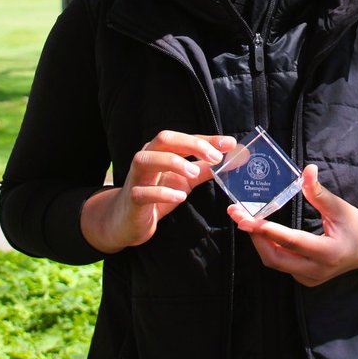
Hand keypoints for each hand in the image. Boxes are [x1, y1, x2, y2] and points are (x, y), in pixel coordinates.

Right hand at [82, 130, 235, 253]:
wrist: (128, 220)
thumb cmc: (156, 194)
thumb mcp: (183, 180)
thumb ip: (203, 169)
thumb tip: (229, 160)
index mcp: (160, 151)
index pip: (184, 138)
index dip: (207, 140)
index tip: (229, 144)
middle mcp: (147, 157)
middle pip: (164, 139)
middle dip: (191, 145)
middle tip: (215, 157)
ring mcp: (137, 177)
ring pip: (148, 159)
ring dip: (174, 163)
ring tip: (194, 173)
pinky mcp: (132, 198)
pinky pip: (143, 192)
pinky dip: (162, 192)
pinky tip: (180, 197)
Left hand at [227, 164, 357, 286]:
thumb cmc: (356, 226)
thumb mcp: (340, 207)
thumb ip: (320, 192)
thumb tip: (307, 170)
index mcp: (328, 252)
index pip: (293, 242)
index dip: (269, 231)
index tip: (249, 219)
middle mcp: (317, 270)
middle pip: (276, 259)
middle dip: (255, 237)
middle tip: (239, 216)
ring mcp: (310, 278)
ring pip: (276, 263)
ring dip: (260, 242)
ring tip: (247, 220)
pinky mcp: (306, 279)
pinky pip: (282, 265)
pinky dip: (270, 248)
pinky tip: (263, 232)